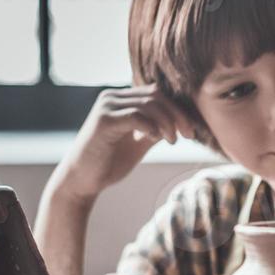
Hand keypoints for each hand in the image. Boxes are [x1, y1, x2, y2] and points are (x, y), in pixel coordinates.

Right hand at [52, 84, 196, 202]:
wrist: (83, 180)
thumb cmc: (110, 162)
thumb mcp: (141, 143)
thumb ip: (158, 129)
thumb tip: (183, 122)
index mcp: (121, 100)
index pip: (157, 94)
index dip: (178, 110)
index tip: (192, 131)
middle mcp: (112, 98)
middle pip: (156, 95)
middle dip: (177, 115)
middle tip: (189, 135)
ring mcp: (106, 107)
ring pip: (148, 104)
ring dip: (167, 122)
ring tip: (172, 141)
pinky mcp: (103, 121)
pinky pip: (135, 116)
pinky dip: (151, 126)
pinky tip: (155, 139)